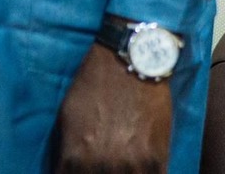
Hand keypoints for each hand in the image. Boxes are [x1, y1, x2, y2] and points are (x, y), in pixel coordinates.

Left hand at [55, 42, 170, 172]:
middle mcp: (103, 164)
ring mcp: (133, 165)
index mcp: (76, 155)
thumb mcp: (68, 117)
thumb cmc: (94, 85)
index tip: (76, 172)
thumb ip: (68, 149)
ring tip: (118, 168)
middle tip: (99, 166)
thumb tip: (67, 169)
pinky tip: (137, 169)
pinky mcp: (157, 159)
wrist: (131, 63)